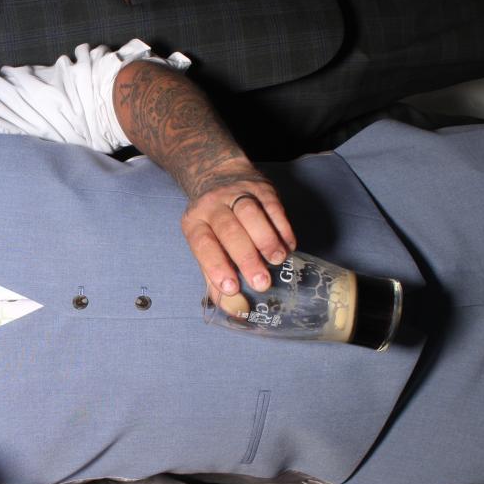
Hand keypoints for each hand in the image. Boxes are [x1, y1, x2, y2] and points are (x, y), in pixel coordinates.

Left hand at [179, 158, 295, 296]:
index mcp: (194, 222)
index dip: (216, 266)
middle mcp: (213, 206)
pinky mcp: (261, 187)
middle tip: (262, 282)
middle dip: (246, 258)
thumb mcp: (204, 243)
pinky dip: (283, 228)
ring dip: (267, 239)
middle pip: (229, 230)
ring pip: (251, 214)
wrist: (216, 174)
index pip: (203, 245)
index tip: (231, 288)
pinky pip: (274, 206)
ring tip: (278, 261)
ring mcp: (237, 192)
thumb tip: (232, 309)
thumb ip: (214, 276)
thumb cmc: (211, 222)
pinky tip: (289, 246)